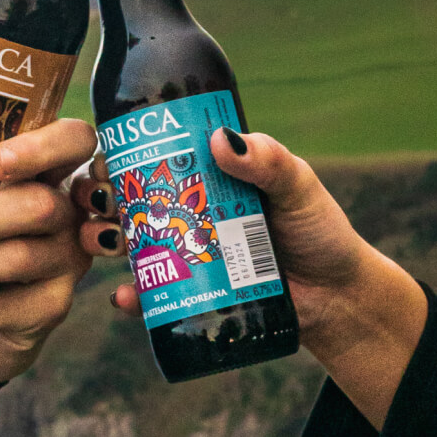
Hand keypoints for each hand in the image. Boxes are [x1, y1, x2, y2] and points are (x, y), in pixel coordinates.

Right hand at [74, 128, 425, 427]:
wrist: (336, 297)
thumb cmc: (319, 232)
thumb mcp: (297, 187)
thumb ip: (268, 161)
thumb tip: (220, 139)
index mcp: (204, 176)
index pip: (150, 156)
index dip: (120, 155)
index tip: (107, 158)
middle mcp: (183, 211)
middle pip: (125, 197)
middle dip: (100, 198)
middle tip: (103, 203)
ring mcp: (182, 253)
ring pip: (126, 242)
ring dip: (103, 240)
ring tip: (110, 244)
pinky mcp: (187, 293)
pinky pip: (148, 293)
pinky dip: (131, 296)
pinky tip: (126, 296)